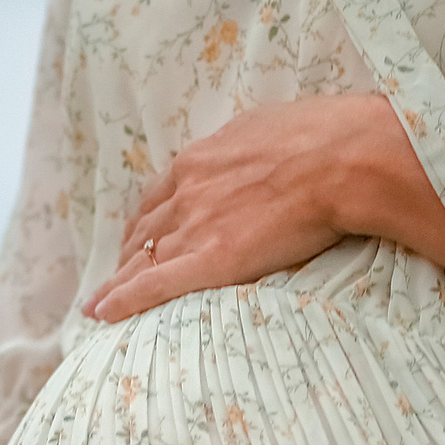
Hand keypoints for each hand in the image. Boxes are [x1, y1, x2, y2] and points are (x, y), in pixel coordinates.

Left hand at [82, 93, 393, 324]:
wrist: (342, 160)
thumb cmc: (322, 138)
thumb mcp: (268, 129)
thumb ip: (245, 148)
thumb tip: (248, 152)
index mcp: (200, 161)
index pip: (158, 197)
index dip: (146, 222)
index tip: (139, 237)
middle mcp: (187, 192)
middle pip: (143, 230)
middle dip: (128, 254)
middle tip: (119, 276)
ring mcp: (196, 226)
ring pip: (141, 259)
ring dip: (119, 282)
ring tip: (104, 303)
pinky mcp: (212, 260)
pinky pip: (154, 285)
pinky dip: (124, 301)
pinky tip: (102, 315)